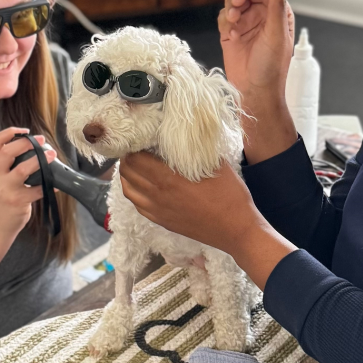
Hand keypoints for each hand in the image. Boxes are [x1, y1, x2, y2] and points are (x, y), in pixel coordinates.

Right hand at [0, 128, 56, 233]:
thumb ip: (4, 164)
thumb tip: (29, 147)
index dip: (10, 132)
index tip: (24, 131)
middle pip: (7, 152)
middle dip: (26, 143)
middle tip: (41, 140)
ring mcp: (6, 189)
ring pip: (22, 170)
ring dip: (40, 160)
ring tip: (52, 155)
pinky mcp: (17, 201)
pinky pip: (36, 190)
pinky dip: (48, 185)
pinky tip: (55, 183)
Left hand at [119, 152, 264, 257]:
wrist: (235, 229)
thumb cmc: (229, 195)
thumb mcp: (215, 163)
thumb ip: (196, 148)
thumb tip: (185, 133)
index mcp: (168, 178)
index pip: (135, 158)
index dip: (133, 145)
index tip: (140, 138)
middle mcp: (157, 195)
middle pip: (128, 173)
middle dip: (128, 158)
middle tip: (135, 148)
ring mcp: (157, 210)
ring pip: (128, 190)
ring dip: (127, 175)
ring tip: (134, 164)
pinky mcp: (161, 221)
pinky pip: (137, 204)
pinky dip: (134, 191)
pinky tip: (142, 184)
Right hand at [218, 0, 295, 101]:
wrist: (254, 90)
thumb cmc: (271, 67)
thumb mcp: (277, 34)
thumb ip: (277, 5)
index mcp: (278, 11)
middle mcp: (261, 13)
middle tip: (236, 4)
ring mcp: (245, 21)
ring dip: (230, 7)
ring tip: (233, 21)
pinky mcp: (230, 31)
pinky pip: (223, 16)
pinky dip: (225, 23)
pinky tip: (232, 36)